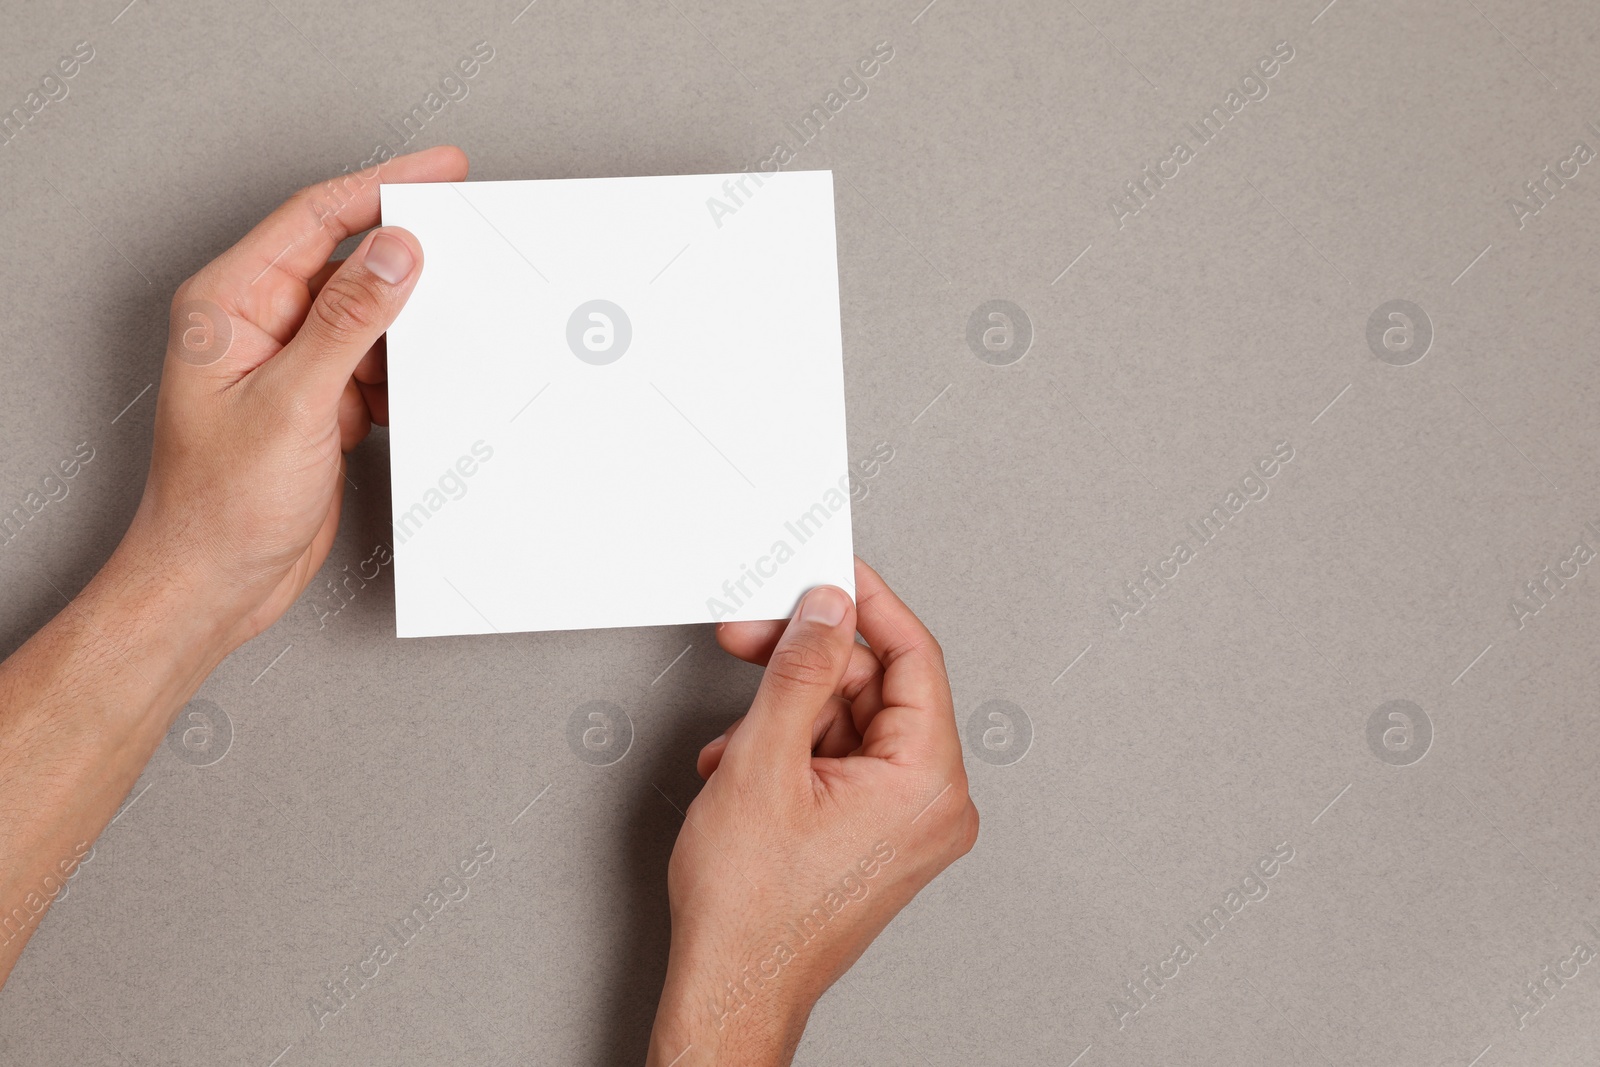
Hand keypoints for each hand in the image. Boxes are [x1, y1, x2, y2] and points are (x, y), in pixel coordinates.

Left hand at [116, 145, 467, 646]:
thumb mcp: (291, 405)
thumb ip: (349, 323)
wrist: (216, 583)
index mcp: (229, 305)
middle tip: (470, 234)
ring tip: (453, 328)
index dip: (383, 187)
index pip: (316, 219)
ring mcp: (289, 361)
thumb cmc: (219, 505)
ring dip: (411, 324)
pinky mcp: (317, 399)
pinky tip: (421, 387)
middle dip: (408, 253)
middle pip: (347, 259)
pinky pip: (376, 362)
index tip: (442, 170)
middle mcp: (257, 323)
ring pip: (369, 313)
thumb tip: (396, 252)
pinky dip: (405, 371)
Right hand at [646, 559, 977, 1065]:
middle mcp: (932, 806)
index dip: (866, 604)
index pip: (914, 657)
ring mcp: (906, 824)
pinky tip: (743, 766)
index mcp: (928, 784)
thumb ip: (801, 670)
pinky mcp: (877, 836)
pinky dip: (792, 751)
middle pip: (877, 689)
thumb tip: (827, 610)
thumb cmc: (752, 911)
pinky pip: (843, 762)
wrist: (733, 988)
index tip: (830, 573)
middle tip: (752, 637)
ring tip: (734, 741)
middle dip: (806, 664)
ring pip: (851, 724)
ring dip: (787, 715)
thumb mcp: (764, 761)